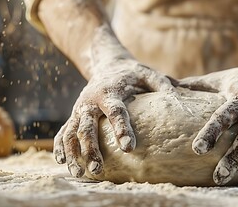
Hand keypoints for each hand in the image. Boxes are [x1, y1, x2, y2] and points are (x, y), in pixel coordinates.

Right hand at [53, 59, 175, 176]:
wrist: (107, 64)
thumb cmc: (132, 73)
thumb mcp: (148, 73)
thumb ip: (162, 83)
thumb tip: (176, 98)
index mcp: (109, 91)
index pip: (116, 112)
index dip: (122, 129)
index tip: (128, 148)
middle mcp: (90, 101)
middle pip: (87, 127)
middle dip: (90, 149)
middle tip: (98, 169)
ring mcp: (79, 109)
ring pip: (71, 132)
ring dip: (74, 153)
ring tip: (80, 173)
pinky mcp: (74, 115)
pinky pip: (63, 131)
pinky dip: (61, 147)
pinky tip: (63, 162)